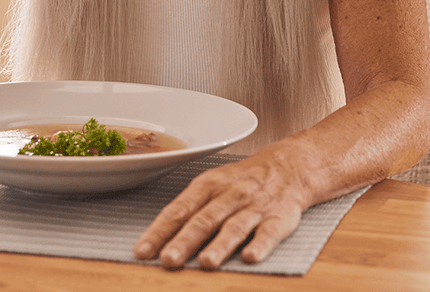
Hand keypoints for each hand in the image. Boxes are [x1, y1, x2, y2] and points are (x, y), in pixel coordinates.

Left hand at [134, 148, 310, 269]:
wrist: (286, 167)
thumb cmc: (241, 181)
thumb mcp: (211, 185)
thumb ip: (190, 210)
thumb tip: (160, 238)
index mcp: (207, 185)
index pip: (178, 209)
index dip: (160, 231)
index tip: (143, 251)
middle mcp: (228, 194)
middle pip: (203, 219)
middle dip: (184, 241)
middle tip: (167, 260)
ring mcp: (254, 206)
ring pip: (234, 226)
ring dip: (219, 245)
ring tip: (206, 263)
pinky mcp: (278, 218)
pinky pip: (269, 232)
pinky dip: (260, 244)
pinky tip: (250, 257)